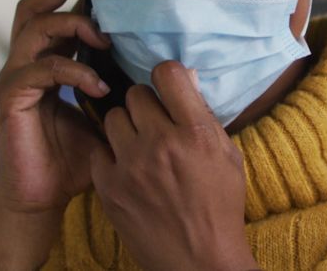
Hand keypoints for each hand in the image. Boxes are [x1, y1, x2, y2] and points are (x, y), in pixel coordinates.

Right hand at [0, 0, 111, 268]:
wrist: (43, 198)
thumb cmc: (74, 159)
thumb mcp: (107, 118)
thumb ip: (124, 91)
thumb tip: (172, 75)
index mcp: (46, 62)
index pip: (55, 12)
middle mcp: (26, 63)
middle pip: (32, 6)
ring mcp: (15, 78)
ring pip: (35, 27)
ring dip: (72, 25)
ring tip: (104, 40)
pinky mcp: (11, 98)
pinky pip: (40, 69)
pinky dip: (72, 70)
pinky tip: (97, 86)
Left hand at [91, 61, 258, 270]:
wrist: (199, 260)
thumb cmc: (219, 206)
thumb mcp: (227, 156)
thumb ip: (204, 116)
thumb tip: (185, 78)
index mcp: (195, 132)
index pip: (167, 73)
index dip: (166, 76)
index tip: (168, 87)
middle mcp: (160, 143)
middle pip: (136, 94)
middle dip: (146, 104)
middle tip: (155, 122)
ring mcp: (131, 165)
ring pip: (113, 118)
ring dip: (126, 127)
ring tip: (139, 145)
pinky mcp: (109, 187)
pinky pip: (99, 149)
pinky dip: (111, 155)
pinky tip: (127, 168)